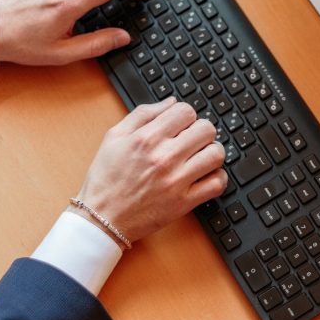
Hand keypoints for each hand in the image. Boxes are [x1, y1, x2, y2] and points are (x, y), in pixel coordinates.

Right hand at [73, 98, 226, 244]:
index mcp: (147, 138)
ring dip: (212, 152)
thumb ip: (143, 114)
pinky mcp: (184, 202)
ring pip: (216, 154)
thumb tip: (171, 102)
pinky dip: (217, 177)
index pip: (186, 111)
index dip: (185, 115)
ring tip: (201, 156)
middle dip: (201, 131)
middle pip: (206, 129)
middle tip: (192, 140)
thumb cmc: (106, 178)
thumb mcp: (114, 136)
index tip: (181, 125)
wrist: (101, 218)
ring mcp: (176, 181)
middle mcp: (164, 157)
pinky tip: (205, 175)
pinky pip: (217, 183)